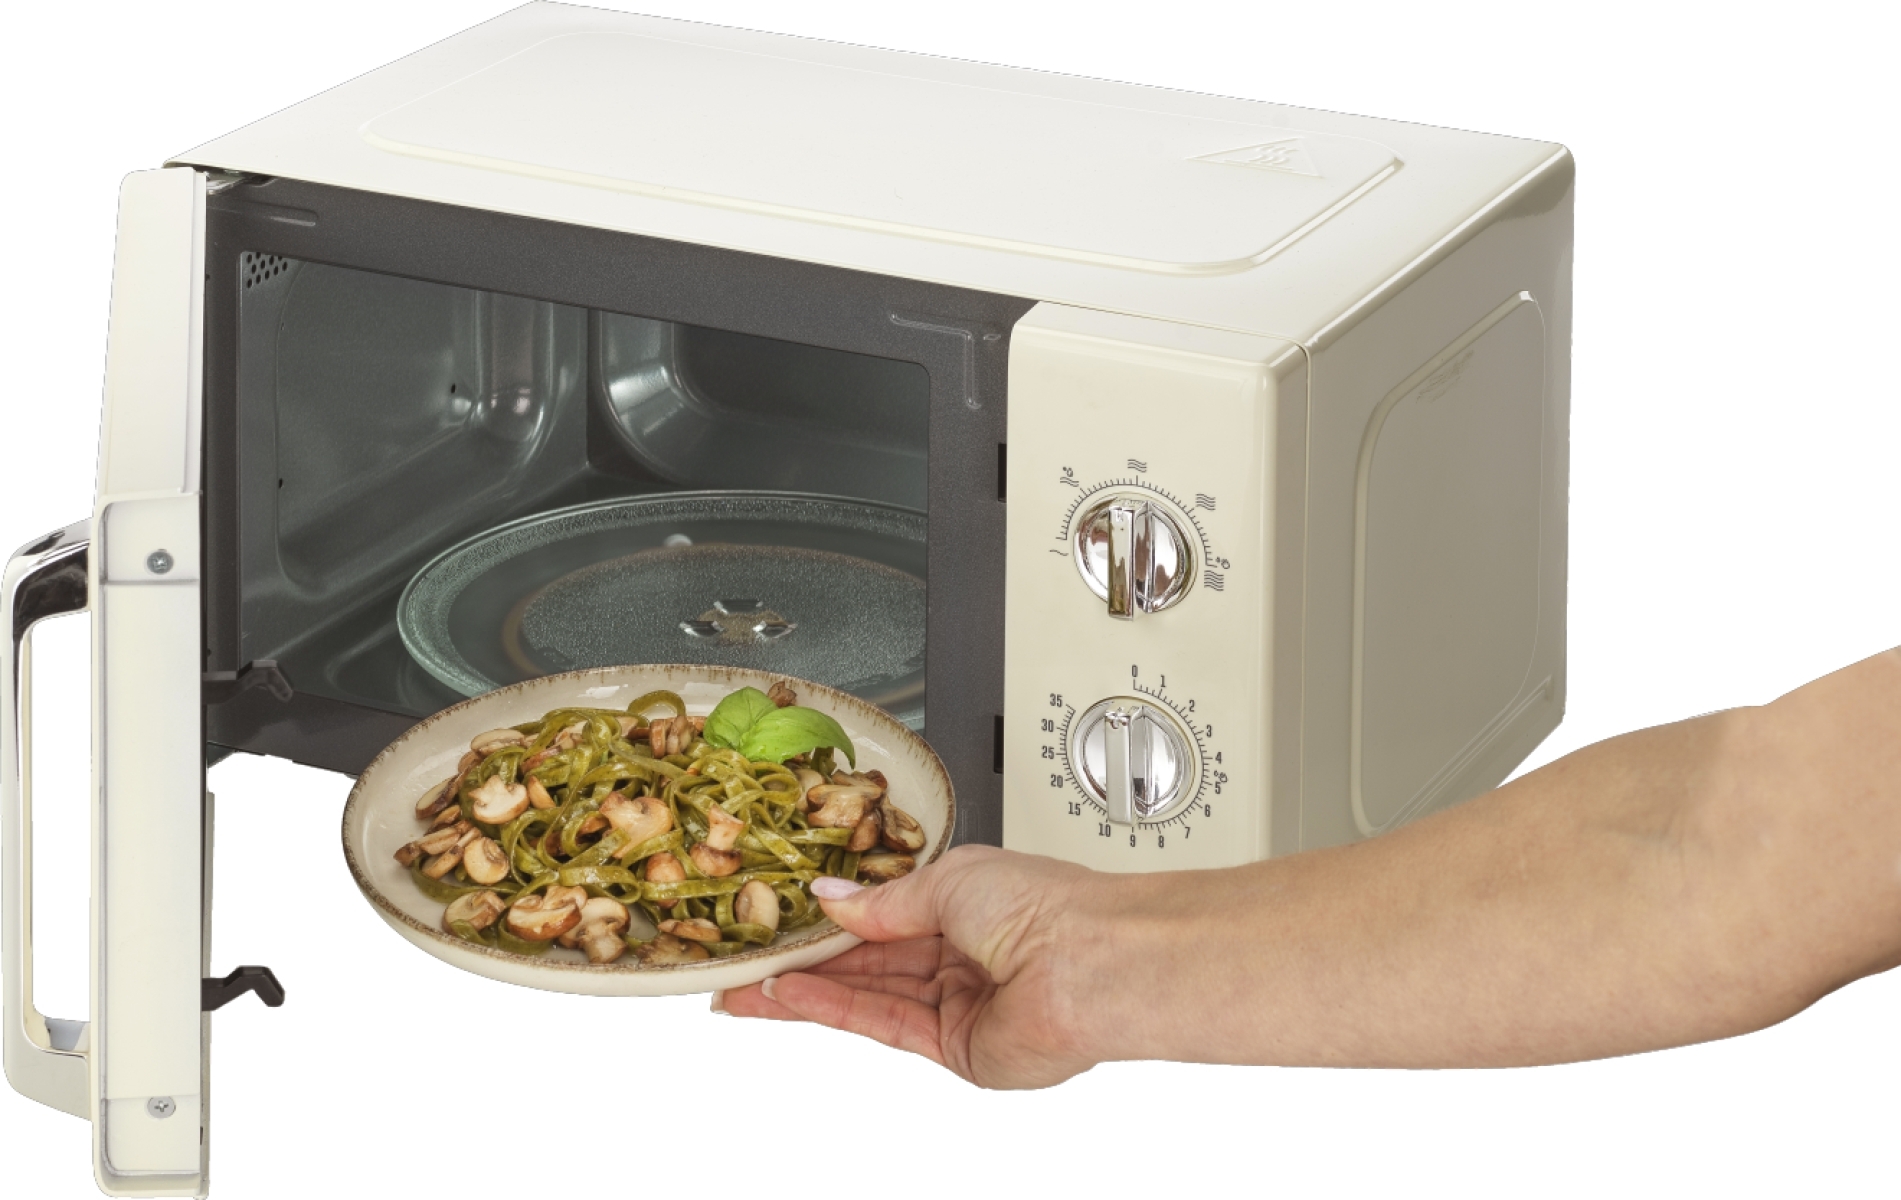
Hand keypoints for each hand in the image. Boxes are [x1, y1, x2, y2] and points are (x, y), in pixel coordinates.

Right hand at [717, 845, 1101, 1088]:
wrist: (1092, 965)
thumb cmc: (1046, 907)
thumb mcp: (948, 880)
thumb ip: (881, 902)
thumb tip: (831, 898)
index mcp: (970, 901)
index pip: (885, 912)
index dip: (832, 917)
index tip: (783, 914)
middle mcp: (964, 952)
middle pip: (869, 960)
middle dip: (807, 959)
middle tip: (749, 959)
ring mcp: (959, 1002)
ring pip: (867, 995)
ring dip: (807, 990)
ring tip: (750, 985)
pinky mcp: (956, 1048)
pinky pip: (882, 1024)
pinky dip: (834, 1009)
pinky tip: (793, 995)